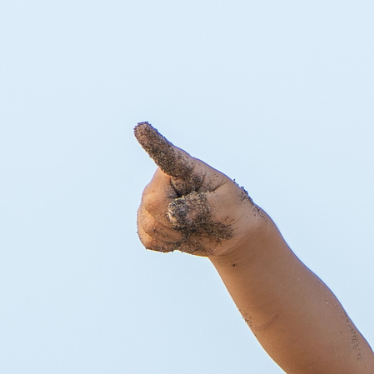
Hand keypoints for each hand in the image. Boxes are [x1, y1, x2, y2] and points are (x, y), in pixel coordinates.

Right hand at [135, 122, 262, 254]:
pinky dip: (166, 245)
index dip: (153, 143)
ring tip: (191, 227)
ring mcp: (153, 200)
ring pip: (149, 223)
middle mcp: (162, 181)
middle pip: (153, 203)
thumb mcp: (227, 206)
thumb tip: (174, 214)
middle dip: (175, 221)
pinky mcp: (149, 221)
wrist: (231, 234)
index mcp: (184, 168)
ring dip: (174, 235)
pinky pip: (147, 238)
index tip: (141, 128)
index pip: (167, 155)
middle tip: (197, 220)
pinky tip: (179, 237)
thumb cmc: (232, 211)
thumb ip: (203, 207)